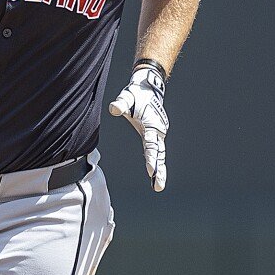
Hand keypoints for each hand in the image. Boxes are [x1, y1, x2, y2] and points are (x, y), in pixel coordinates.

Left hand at [108, 62, 169, 191]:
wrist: (148, 89)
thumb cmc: (136, 94)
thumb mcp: (127, 97)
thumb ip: (121, 104)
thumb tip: (114, 108)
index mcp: (152, 126)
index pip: (151, 145)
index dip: (151, 158)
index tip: (151, 171)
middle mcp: (157, 131)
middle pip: (159, 155)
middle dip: (159, 171)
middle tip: (158, 186)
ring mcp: (158, 133)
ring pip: (160, 155)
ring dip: (160, 170)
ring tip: (158, 186)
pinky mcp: (156, 134)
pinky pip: (158, 151)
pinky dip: (158, 162)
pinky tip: (156, 174)